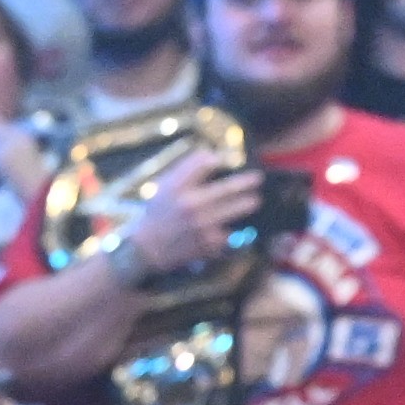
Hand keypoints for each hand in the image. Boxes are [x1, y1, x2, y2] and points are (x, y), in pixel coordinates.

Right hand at [120, 152, 258, 283]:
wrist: (145, 249)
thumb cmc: (159, 212)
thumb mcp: (165, 186)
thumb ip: (189, 168)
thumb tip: (216, 155)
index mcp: (178, 188)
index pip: (205, 163)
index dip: (221, 159)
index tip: (231, 160)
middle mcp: (191, 205)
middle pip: (230, 187)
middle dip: (249, 182)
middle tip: (258, 179)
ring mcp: (202, 225)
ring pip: (238, 209)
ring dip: (249, 203)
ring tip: (255, 200)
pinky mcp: (209, 243)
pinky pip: (233, 231)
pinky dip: (239, 227)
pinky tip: (244, 224)